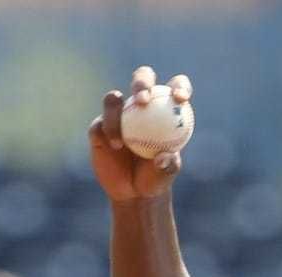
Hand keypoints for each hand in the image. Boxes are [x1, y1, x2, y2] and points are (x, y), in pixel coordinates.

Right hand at [87, 67, 191, 203]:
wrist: (132, 191)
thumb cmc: (156, 178)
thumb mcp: (166, 174)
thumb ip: (168, 165)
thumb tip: (164, 156)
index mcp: (165, 111)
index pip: (174, 90)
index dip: (179, 86)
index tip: (181, 98)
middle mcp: (141, 106)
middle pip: (141, 79)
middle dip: (142, 83)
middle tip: (143, 100)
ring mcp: (118, 114)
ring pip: (113, 99)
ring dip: (116, 114)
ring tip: (123, 141)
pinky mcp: (100, 126)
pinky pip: (101, 122)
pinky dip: (108, 130)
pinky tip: (115, 145)